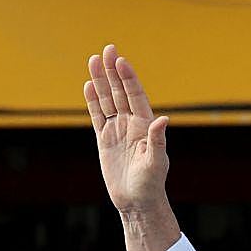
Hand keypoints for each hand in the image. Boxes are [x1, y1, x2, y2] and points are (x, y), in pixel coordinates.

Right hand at [84, 44, 170, 218]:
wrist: (136, 201)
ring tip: (93, 60)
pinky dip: (93, 101)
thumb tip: (162, 120)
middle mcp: (132, 123)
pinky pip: (97, 115)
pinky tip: (89, 85)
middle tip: (106, 49)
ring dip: (101, 81)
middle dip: (113, 71)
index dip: (128, 78)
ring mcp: (117, 129)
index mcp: (145, 125)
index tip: (121, 61)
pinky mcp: (105, 139)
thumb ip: (157, 142)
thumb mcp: (156, 163)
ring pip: (107, 100)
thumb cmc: (150, 184)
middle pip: (120, 92)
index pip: (136, 95)